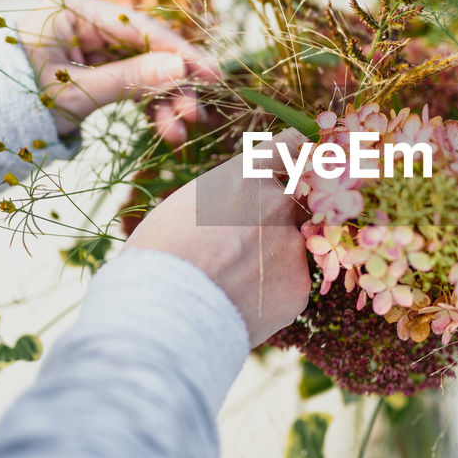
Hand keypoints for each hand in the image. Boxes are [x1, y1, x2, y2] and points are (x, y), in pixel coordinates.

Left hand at [18, 0, 219, 140]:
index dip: (178, 53)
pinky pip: (130, 84)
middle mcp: (84, 21)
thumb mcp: (75, 93)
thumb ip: (129, 78)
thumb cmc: (18, 103)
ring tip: (179, 133)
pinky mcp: (94, 69)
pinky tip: (166, 131)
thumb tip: (182, 69)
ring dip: (164, 102)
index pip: (138, 27)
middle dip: (172, 86)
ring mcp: (90, 46)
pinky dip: (148, 108)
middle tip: (197, 115)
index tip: (211, 75)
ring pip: (142, 70)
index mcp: (72, 8)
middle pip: (145, 49)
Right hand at [123, 133, 310, 345]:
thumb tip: (232, 207)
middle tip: (246, 243)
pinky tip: (241, 305)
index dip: (294, 156)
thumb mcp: (183, 205)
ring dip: (270, 261)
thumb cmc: (158, 254)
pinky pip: (289, 285)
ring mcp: (293, 244)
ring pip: (290, 248)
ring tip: (230, 283)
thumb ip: (223, 199)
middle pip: (295, 203)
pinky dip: (270, 294)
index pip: (290, 146)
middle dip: (278, 219)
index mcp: (248, 175)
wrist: (165, 311)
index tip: (298, 164)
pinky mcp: (299, 285)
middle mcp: (278, 202)